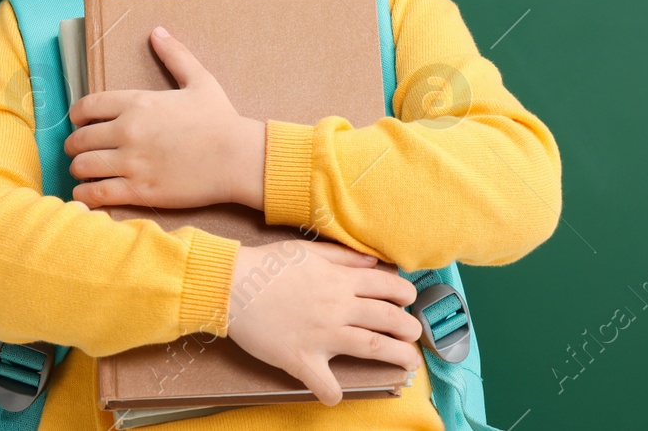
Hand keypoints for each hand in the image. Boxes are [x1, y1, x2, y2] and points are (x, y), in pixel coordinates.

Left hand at [65, 26, 266, 210]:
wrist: (238, 158)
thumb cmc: (220, 119)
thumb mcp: (200, 80)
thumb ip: (175, 55)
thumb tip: (157, 32)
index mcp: (138, 103)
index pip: (87, 106)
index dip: (77, 116)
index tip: (79, 123)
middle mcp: (128, 131)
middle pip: (79, 139)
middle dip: (74, 145)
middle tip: (80, 151)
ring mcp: (132, 162)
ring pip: (82, 166)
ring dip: (78, 170)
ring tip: (84, 173)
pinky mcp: (139, 191)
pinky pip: (96, 194)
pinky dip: (84, 195)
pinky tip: (87, 194)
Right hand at [224, 240, 423, 405]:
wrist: (232, 285)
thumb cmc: (268, 265)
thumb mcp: (309, 251)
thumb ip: (344, 257)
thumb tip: (372, 262)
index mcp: (340, 280)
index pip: (386, 285)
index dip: (404, 294)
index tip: (409, 301)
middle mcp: (338, 307)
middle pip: (387, 318)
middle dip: (409, 328)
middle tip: (415, 335)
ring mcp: (322, 334)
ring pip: (371, 346)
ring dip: (396, 356)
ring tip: (409, 364)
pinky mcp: (302, 357)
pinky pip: (323, 382)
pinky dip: (332, 393)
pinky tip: (336, 397)